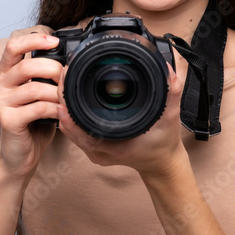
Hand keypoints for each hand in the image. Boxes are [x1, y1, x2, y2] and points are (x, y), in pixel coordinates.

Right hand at [0, 31, 63, 180]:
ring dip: (57, 94)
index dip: (34, 39)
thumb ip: (44, 77)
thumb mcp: (38, 94)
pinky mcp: (6, 120)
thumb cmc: (32, 124)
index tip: (55, 41)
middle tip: (67, 79)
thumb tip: (67, 63)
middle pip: (27, 66)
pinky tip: (62, 114)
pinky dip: (55, 110)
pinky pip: (37, 108)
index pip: (13, 46)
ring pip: (35, 88)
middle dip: (53, 70)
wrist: (20, 156)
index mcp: (3, 74)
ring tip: (67, 101)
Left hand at [56, 46, 189, 179]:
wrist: (162, 162)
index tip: (65, 82)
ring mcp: (95, 150)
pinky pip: (75, 130)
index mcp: (113, 145)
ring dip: (64, 105)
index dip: (68, 105)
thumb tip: (167, 71)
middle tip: (63, 75)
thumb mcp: (170, 117)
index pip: (80, 127)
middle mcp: (100, 150)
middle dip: (63, 98)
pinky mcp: (94, 147)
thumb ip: (171, 93)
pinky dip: (70, 114)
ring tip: (64, 82)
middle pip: (69, 124)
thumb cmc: (163, 144)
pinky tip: (70, 99)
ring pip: (69, 127)